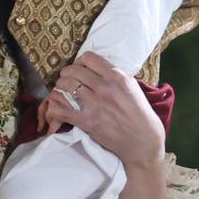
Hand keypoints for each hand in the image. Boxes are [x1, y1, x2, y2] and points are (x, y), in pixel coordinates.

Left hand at [46, 53, 163, 165]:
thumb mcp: (132, 87)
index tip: (79, 68)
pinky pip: (63, 110)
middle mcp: (105, 87)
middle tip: (66, 78)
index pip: (89, 58)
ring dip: (60, 86)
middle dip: (66, 73)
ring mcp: (95, 104)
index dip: (80, 61)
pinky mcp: (87, 121)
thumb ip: (115, 76)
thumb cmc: (140, 114)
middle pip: (74, 70)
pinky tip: (55, 106)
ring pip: (66, 85)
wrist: (143, 140)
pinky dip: (55, 107)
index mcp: (117, 77)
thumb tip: (98, 69)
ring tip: (61, 90)